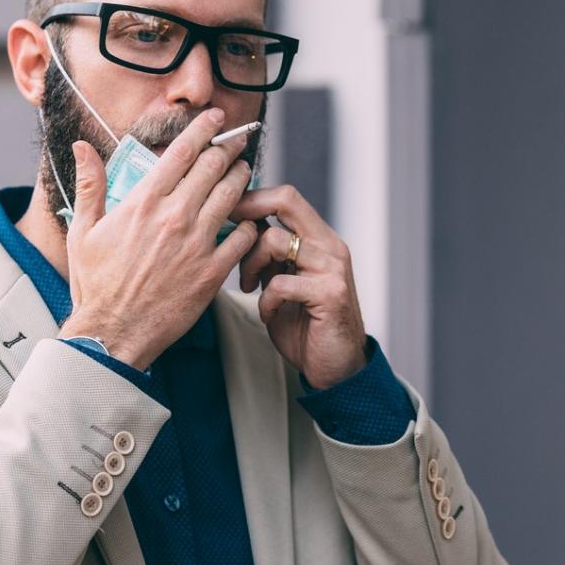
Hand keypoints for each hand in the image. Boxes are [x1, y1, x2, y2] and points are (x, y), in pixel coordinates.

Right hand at [61, 107, 258, 368]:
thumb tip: (82, 147)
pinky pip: (242, 238)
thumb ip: (89, 184)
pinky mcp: (212, 272)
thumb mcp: (82, 230)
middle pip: (213, 167)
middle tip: (238, 140)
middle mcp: (174, 217)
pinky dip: (248, 224)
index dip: (203, 128)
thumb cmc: (94, 284)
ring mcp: (197, 244)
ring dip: (241, 177)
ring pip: (232, 196)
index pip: (182, 151)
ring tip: (244, 169)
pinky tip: (248, 219)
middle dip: (229, 147)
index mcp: (144, 202)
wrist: (112, 332)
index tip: (216, 117)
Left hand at [231, 185, 368, 387]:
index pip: (287, 197)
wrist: (337, 367)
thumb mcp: (283, 282)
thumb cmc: (307, 326)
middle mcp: (330, 246)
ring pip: (277, 242)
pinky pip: (282, 284)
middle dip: (248, 211)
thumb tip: (239, 229)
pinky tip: (269, 313)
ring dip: (251, 264)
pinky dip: (266, 300)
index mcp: (320, 240)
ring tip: (249, 286)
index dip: (252, 197)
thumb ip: (269, 256)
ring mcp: (333, 269)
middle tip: (228, 232)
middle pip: (287, 201)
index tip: (227, 212)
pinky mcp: (330, 294)